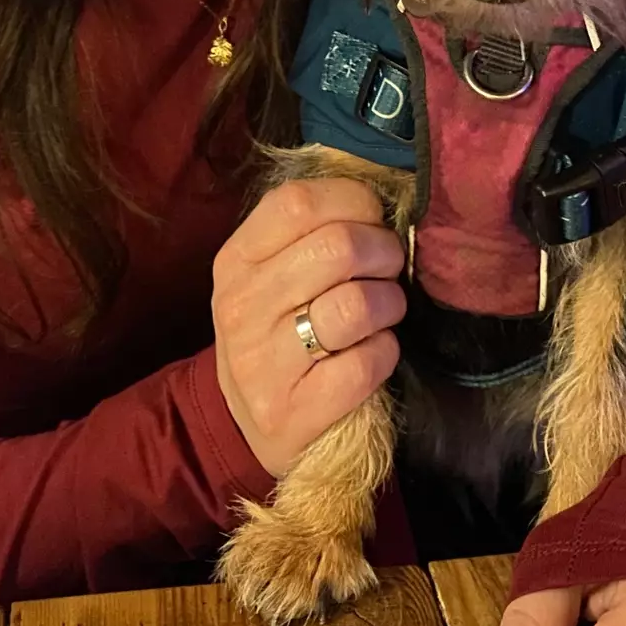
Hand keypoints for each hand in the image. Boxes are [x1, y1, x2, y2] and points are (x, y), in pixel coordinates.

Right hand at [212, 178, 404, 477]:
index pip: (296, 202)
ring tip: (384, 311)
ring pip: (356, 305)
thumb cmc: (277, 334)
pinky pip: (367, 362)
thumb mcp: (270, 276)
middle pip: (337, 248)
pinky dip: (385, 352)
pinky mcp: (296, 412)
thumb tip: (378, 198)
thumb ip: (309, 233)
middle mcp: (242, 308)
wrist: (251, 427)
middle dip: (383, 252)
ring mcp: (264, 364)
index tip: (372, 217)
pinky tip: (373, 353)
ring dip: (389, 303)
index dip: (352, 200)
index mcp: (236, 261)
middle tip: (388, 267)